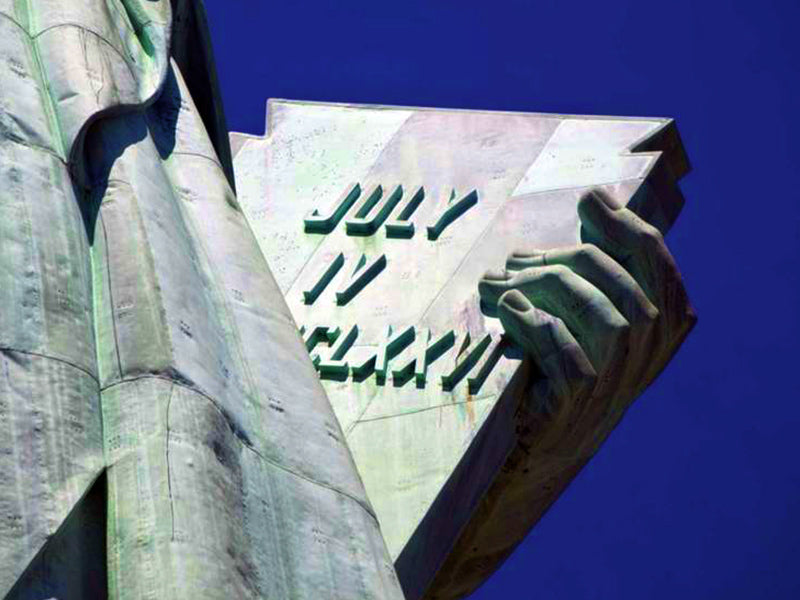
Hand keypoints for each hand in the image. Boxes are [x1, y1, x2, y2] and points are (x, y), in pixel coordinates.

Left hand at [478, 189, 695, 457]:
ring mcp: (618, 378)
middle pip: (614, 277)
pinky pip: (561, 348)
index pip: (653, 258)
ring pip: (592, 309)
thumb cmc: (565, 369)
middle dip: (559, 257)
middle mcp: (650, 349)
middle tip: (512, 258)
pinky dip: (532, 323)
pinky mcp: (579, 400)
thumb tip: (594, 200)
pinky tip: (507, 310)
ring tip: (495, 284)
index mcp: (664, 323)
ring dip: (539, 286)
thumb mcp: (593, 318)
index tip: (588, 199)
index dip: (621, 224)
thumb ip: (601, 270)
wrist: (544, 444)